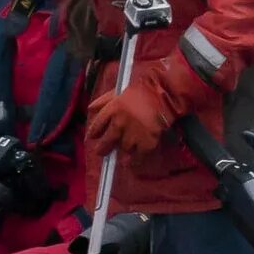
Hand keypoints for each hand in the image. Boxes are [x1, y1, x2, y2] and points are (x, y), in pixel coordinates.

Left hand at [89, 51, 219, 157]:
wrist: (164, 94)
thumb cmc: (141, 90)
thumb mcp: (119, 91)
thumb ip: (103, 100)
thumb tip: (89, 109)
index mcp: (112, 110)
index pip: (97, 126)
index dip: (93, 133)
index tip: (93, 137)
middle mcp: (119, 124)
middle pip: (107, 142)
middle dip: (103, 148)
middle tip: (101, 152)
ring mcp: (133, 135)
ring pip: (123, 149)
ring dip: (124, 148)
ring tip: (126, 146)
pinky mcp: (146, 144)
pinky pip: (137, 158)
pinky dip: (134, 162)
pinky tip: (132, 163)